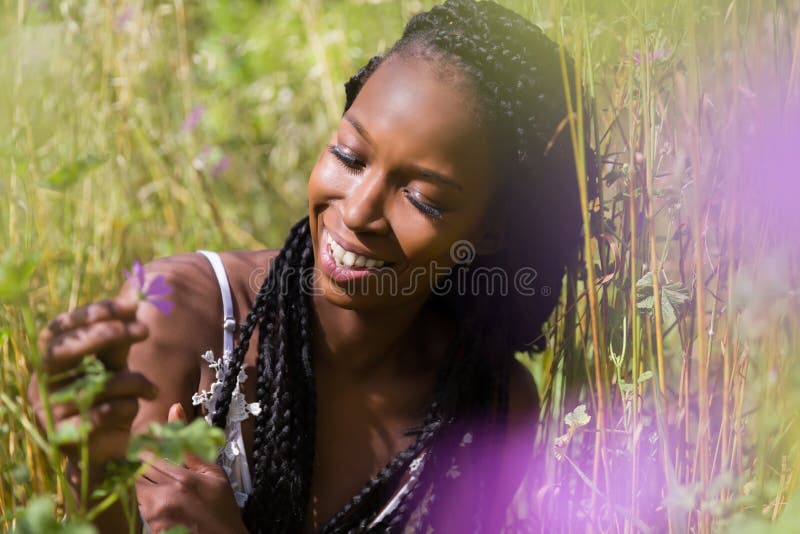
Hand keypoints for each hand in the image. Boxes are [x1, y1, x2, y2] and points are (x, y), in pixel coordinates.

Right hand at [28, 298, 157, 465]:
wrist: (108, 450)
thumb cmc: (111, 397)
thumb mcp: (114, 363)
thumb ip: (120, 333)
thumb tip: (138, 293)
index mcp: (47, 364)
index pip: (56, 330)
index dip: (90, 314)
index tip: (130, 305)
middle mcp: (39, 386)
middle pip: (60, 352)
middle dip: (102, 335)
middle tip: (144, 329)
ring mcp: (47, 413)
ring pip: (92, 383)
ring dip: (133, 380)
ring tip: (150, 388)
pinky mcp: (65, 438)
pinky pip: (102, 412)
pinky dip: (130, 404)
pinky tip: (140, 404)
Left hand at [136, 403, 247, 533]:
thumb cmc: (221, 507)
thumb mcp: (213, 473)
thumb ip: (191, 443)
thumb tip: (175, 408)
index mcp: (183, 479)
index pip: (149, 455)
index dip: (144, 448)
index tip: (143, 443)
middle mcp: (166, 496)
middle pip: (138, 472)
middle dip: (140, 465)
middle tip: (149, 464)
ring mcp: (157, 515)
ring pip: (136, 490)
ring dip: (142, 484)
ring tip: (160, 485)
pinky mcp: (153, 529)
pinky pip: (139, 509)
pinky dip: (146, 503)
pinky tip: (161, 502)